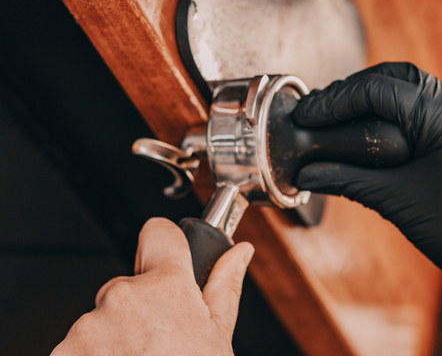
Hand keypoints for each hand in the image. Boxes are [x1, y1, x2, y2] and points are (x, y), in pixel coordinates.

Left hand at [51, 218, 253, 355]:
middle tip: (159, 338)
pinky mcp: (65, 350)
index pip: (159, 233)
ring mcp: (90, 326)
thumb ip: (225, 285)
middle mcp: (123, 297)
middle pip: (128, 283)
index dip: (166, 242)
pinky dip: (94, 353)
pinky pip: (80, 340)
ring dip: (115, 332)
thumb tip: (240, 253)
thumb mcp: (218, 335)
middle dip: (140, 304)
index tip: (166, 253)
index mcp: (167, 286)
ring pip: (102, 315)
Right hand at [293, 62, 441, 345]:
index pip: (379, 90)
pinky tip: (369, 126)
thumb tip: (306, 173)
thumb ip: (348, 179)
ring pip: (410, 88)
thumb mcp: (398, 201)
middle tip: (316, 111)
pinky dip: (394, 112)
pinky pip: (425, 105)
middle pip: (394, 79)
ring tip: (336, 117)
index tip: (305, 115)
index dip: (335, 101)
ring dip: (372, 99)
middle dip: (351, 93)